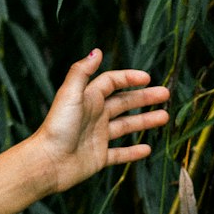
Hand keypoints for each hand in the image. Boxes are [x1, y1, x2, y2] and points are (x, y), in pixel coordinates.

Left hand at [30, 48, 170, 194]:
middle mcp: (93, 115)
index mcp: (87, 98)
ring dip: (145, 121)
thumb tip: (97, 51)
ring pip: (125, 126)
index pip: (111, 82)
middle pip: (123, 103)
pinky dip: (133, 151)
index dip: (129, 78)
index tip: (148, 78)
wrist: (47, 162)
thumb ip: (81, 72)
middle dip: (144, 98)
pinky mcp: (98, 157)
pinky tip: (148, 149)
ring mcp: (97, 137)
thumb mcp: (69, 94)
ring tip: (165, 117)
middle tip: (165, 94)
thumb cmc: (57, 127)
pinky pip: (120, 153)